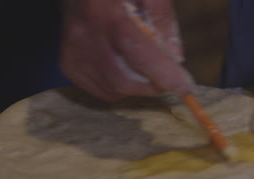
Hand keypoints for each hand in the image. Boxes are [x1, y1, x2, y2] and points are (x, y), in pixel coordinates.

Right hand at [60, 0, 192, 100]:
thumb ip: (163, 20)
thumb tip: (176, 59)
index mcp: (104, 11)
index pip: (136, 51)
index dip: (162, 73)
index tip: (184, 87)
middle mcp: (83, 34)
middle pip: (124, 79)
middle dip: (153, 85)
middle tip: (170, 77)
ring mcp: (72, 53)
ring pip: (115, 90)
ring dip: (139, 86)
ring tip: (145, 66)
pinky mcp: (68, 66)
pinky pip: (104, 91)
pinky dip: (122, 87)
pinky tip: (126, 68)